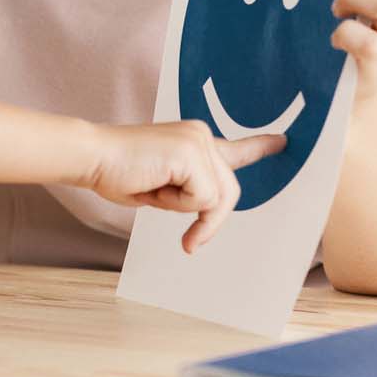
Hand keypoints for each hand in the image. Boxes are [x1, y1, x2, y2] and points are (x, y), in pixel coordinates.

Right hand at [81, 122, 283, 252]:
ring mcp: (199, 142)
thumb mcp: (163, 187)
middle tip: (190, 240)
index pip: (235, 148)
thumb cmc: (117, 172)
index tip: (283, 142)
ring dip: (183, 208)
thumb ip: (189, 191)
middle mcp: (202, 135)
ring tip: (154, 193)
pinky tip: (153, 186)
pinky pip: (202, 200)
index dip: (259, 147)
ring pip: (216, 199)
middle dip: (210, 220)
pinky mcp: (192, 155)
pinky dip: (177, 205)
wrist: (93, 157)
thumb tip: (209, 212)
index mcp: (193, 141)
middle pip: (229, 192)